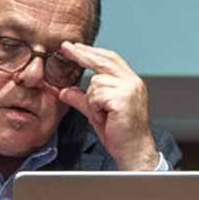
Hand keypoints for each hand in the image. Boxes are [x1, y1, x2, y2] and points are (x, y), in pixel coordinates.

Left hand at [55, 40, 160, 171]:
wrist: (133, 151)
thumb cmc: (120, 134)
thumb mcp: (96, 112)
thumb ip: (81, 100)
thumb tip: (65, 91)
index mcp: (129, 82)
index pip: (109, 59)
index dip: (91, 52)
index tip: (73, 48)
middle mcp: (132, 82)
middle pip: (103, 60)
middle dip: (82, 54)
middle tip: (66, 48)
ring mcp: (130, 88)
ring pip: (96, 82)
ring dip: (92, 100)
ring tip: (102, 115)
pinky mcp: (124, 98)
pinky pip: (97, 94)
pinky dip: (95, 107)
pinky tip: (104, 117)